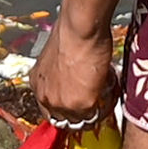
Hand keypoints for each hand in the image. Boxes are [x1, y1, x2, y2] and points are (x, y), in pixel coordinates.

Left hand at [28, 11, 118, 129]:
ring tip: (105, 90)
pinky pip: (98, 114)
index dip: (66, 107)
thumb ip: (61, 73)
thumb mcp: (56, 57)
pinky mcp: (82, 105)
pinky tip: (110, 85)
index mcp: (38, 84)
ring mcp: (63, 104)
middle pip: (64, 119)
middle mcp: (46, 97)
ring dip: (94, 109)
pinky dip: (106, 103)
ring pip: (82, 120)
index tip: (78, 102)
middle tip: (95, 100)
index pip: (50, 108)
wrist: (79, 28)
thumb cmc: (71, 32)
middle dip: (80, 113)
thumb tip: (73, 77)